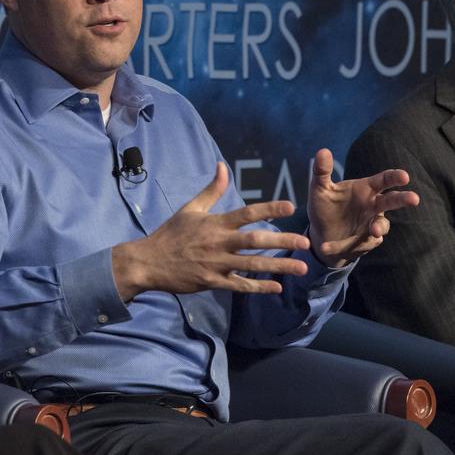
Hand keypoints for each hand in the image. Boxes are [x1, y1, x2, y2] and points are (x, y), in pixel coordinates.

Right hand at [112, 162, 311, 301]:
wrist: (148, 262)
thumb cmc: (170, 234)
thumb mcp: (190, 209)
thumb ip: (211, 190)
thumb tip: (223, 167)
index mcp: (214, 223)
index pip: (246, 213)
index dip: (268, 209)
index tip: (290, 206)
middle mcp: (218, 243)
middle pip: (255, 241)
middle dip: (282, 241)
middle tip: (306, 242)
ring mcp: (216, 264)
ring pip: (252, 265)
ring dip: (278, 266)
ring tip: (301, 267)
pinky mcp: (212, 282)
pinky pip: (239, 285)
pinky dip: (258, 287)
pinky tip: (276, 287)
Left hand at [306, 148, 419, 268]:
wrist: (320, 234)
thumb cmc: (324, 206)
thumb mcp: (320, 189)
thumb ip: (322, 172)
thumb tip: (323, 150)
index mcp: (366, 189)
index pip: (384, 180)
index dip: (395, 177)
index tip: (405, 176)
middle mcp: (373, 206)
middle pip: (392, 201)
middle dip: (404, 199)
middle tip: (414, 198)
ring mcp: (372, 224)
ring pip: (381, 226)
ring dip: (378, 228)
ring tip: (373, 231)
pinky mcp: (366, 242)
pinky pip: (360, 244)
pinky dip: (344, 245)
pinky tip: (327, 246)